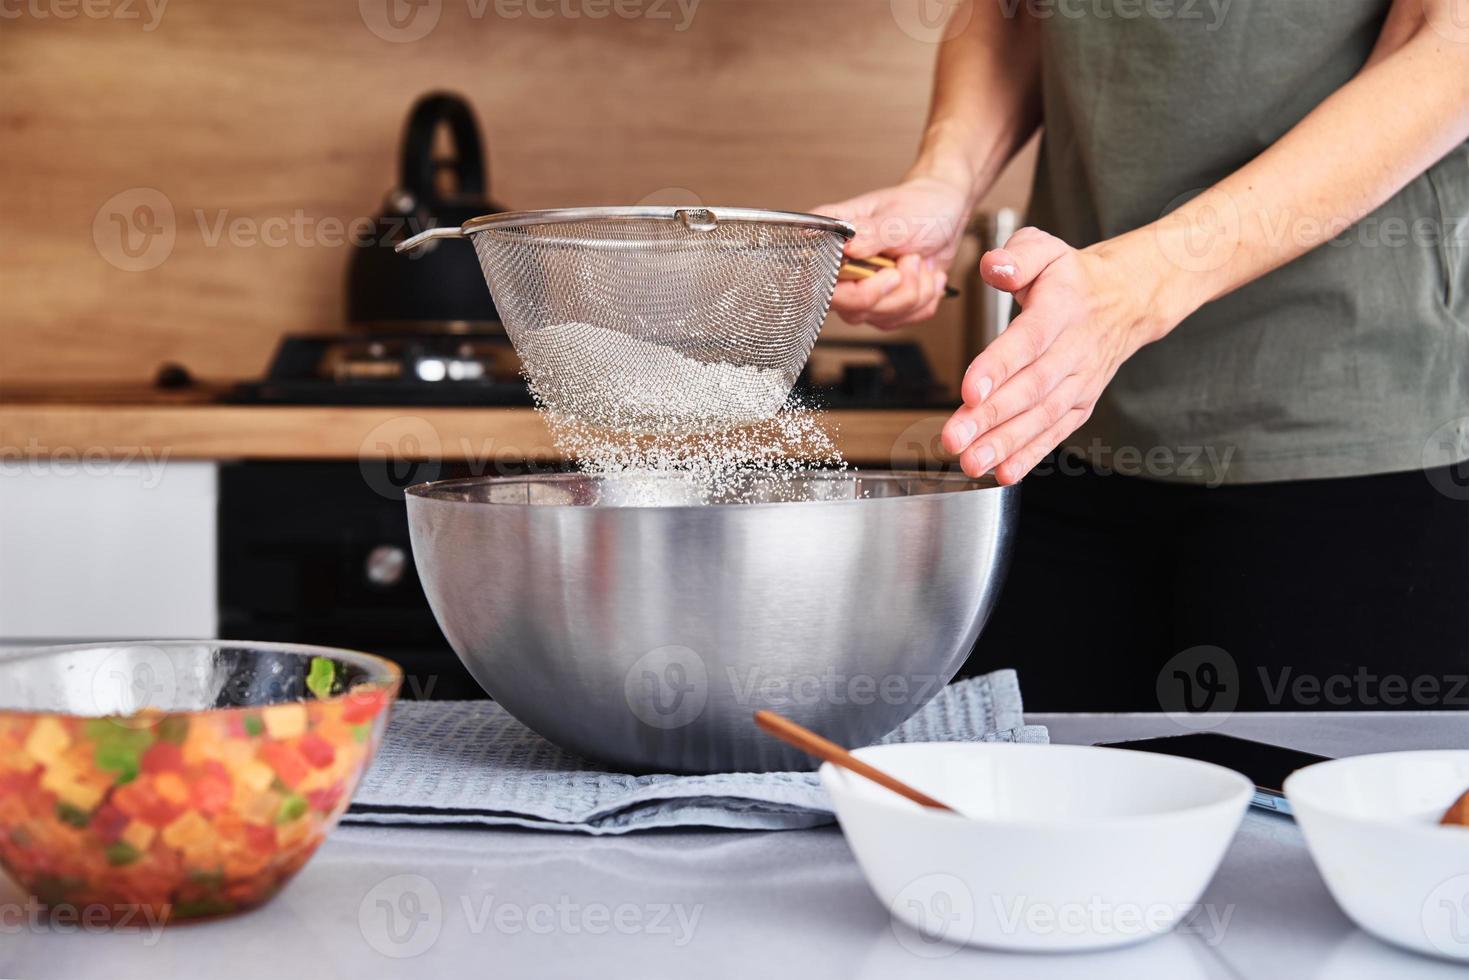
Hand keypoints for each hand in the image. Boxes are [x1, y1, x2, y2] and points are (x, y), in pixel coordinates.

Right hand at [814, 176, 969, 329]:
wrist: (945, 215)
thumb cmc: (918, 206)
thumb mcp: (899, 216)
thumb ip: (872, 232)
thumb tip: (848, 247)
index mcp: (831, 238)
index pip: (818, 278)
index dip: (853, 288)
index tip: (888, 272)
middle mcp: (838, 269)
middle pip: (849, 306)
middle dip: (894, 291)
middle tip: (912, 259)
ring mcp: (857, 290)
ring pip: (878, 317)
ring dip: (913, 292)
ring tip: (921, 262)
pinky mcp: (879, 305)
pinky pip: (899, 320)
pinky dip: (923, 300)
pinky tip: (926, 276)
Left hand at [941, 227, 1166, 483]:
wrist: (1128, 299)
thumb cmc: (1072, 276)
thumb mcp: (1046, 248)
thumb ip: (1017, 255)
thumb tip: (993, 267)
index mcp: (1062, 308)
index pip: (1028, 340)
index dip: (998, 367)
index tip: (968, 390)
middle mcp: (1074, 350)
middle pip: (1031, 388)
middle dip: (991, 418)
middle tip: (954, 439)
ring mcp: (1080, 381)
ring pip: (1041, 417)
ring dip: (1005, 444)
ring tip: (971, 463)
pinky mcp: (1080, 403)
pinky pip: (1055, 432)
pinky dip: (1030, 455)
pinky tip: (1002, 473)